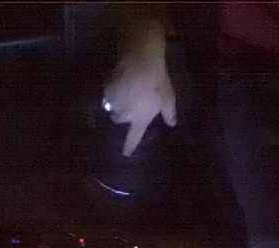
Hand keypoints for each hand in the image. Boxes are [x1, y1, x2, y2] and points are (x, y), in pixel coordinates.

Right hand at [103, 29, 176, 156]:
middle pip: (118, 120)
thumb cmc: (158, 82)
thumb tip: (171, 124)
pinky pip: (107, 94)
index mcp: (139, 119)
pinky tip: (120, 82)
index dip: (129, 147)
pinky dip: (112, 91)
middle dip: (122, 115)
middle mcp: (124, 115)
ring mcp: (114, 103)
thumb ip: (169, 113)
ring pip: (111, 107)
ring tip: (124, 92)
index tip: (126, 154)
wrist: (141, 61)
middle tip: (129, 104)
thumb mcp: (168, 98)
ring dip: (116, 103)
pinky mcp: (107, 90)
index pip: (133, 138)